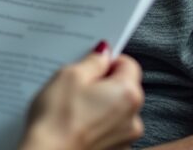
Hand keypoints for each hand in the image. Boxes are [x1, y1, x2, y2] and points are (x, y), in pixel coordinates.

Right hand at [20, 46, 144, 149]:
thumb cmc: (58, 119)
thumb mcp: (70, 75)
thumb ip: (93, 61)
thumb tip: (103, 54)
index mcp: (128, 93)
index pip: (128, 63)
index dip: (107, 61)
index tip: (89, 65)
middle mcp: (134, 118)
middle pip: (123, 88)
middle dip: (102, 84)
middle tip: (76, 87)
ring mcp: (125, 138)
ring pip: (115, 109)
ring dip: (99, 105)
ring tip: (73, 108)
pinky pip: (108, 128)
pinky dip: (96, 123)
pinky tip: (76, 124)